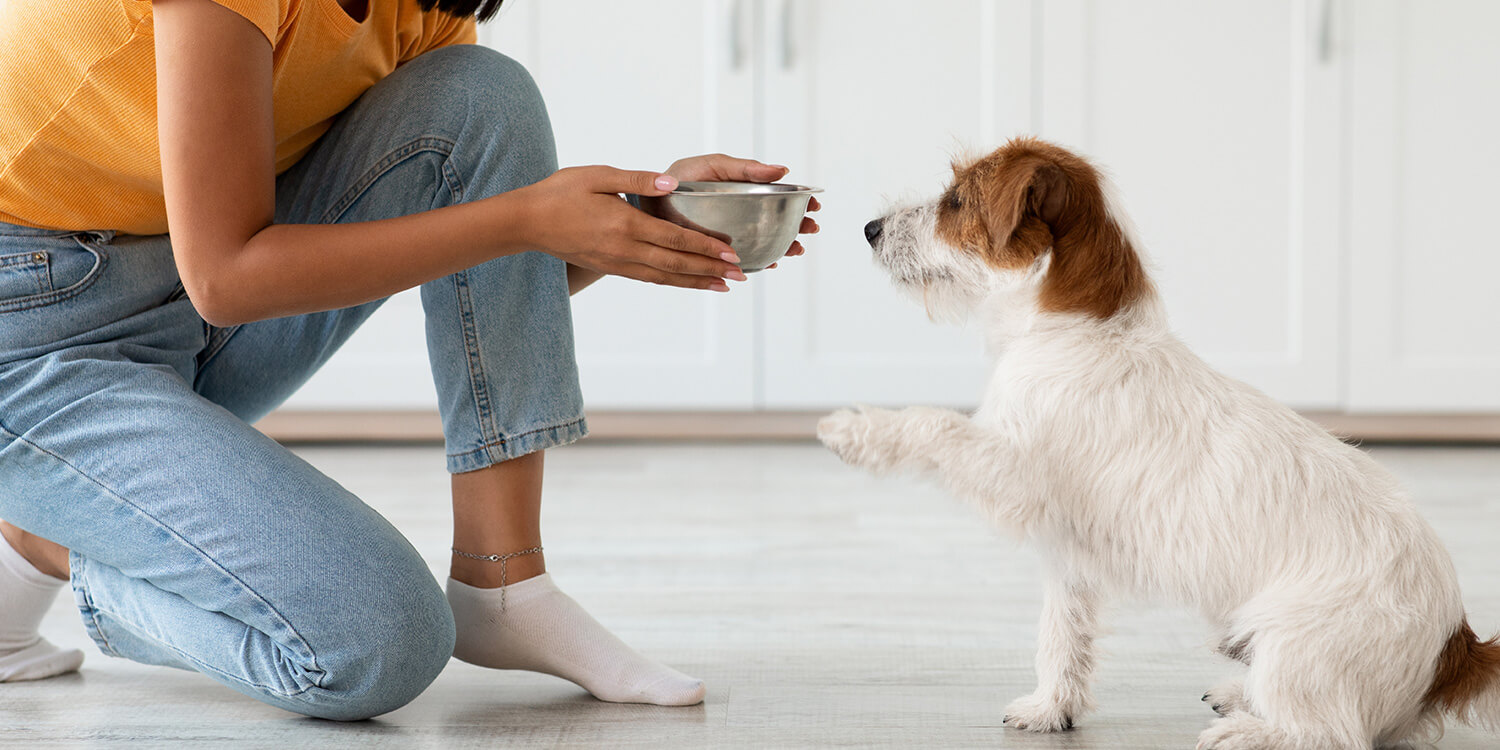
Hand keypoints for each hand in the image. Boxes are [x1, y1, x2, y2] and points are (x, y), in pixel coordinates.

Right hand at [516, 165, 745, 290]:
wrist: (528, 222)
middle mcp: (625, 249)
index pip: (675, 239)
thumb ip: (638, 180)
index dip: (706, 246)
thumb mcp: (599, 175)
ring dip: (696, 282)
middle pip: (676, 264)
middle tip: (741, 274)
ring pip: (665, 277)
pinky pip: (649, 279)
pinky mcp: (611, 268)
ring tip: (723, 286)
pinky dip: (674, 283)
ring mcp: (618, 263)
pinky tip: (689, 283)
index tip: (731, 251)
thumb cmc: (561, 192)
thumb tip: (673, 183)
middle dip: (711, 270)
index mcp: (625, 224)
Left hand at [665, 154, 820, 268]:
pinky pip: (745, 259)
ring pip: (767, 242)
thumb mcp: (714, 166)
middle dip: (798, 226)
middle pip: (779, 221)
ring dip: (785, 246)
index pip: (779, 196)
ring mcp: (733, 233)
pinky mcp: (720, 251)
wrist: (650, 201)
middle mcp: (742, 213)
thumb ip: (745, 168)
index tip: (814, 205)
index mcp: (744, 189)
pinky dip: (760, 261)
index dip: (798, 200)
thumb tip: (782, 170)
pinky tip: (769, 262)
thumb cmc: (681, 178)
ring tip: (795, 249)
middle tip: (810, 229)